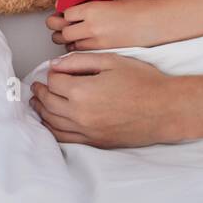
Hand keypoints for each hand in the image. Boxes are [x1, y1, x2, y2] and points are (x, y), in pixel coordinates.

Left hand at [29, 51, 185, 146]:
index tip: (52, 71)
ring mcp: (87, 131)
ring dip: (42, 110)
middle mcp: (80, 114)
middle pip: (49, 102)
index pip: (54, 81)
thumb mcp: (111, 60)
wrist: (166, 109)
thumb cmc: (143, 82)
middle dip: (40, 92)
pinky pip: (65, 138)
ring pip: (53, 122)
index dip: (51, 74)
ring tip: (37, 102)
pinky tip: (50, 122)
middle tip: (36, 86)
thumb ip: (80, 61)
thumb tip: (55, 65)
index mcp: (82, 91)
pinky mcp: (95, 142)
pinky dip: (53, 129)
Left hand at [46, 0, 162, 50]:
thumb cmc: (139, 9)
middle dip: (59, 30)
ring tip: (71, 38)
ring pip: (69, 45)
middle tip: (59, 27)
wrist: (156, 24)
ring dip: (67, 42)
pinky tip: (82, 48)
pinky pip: (82, 55)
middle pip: (62, 31)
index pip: (66, 13)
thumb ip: (91, 8)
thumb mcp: (111, 2)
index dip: (65, 14)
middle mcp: (91, 26)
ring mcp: (97, 42)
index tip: (66, 15)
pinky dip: (78, 52)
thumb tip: (77, 12)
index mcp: (92, 9)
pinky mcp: (103, 54)